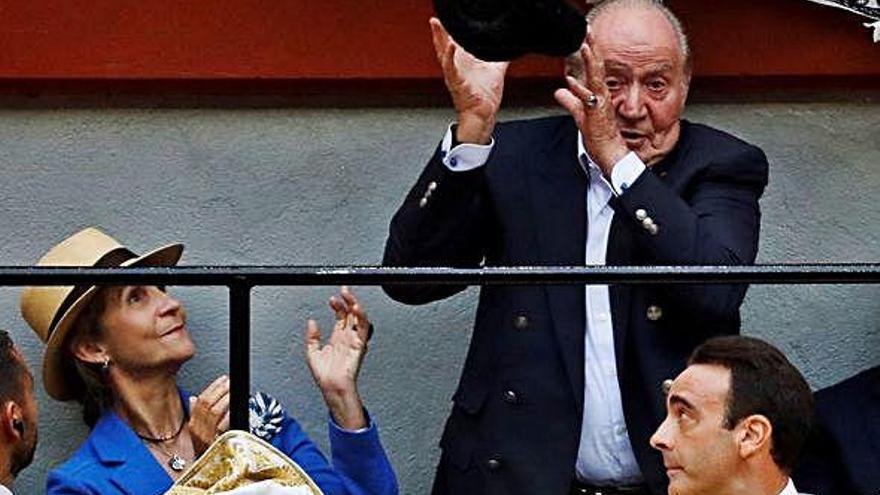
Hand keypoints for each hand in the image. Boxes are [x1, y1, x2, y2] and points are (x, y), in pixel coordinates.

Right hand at [187, 375, 229, 455]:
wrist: (205, 470)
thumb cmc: (205, 450)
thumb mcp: (196, 431)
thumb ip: (195, 414)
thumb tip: (194, 398)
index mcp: (193, 424)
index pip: (200, 401)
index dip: (212, 387)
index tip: (223, 379)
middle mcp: (197, 429)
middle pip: (207, 404)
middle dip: (220, 390)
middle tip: (230, 383)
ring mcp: (206, 436)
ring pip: (214, 412)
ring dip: (225, 399)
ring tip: (233, 392)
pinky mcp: (214, 442)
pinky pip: (221, 425)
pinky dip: (228, 415)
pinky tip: (234, 409)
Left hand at [304, 286, 368, 429]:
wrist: (331, 387)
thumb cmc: (324, 376)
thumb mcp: (312, 352)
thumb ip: (312, 336)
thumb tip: (312, 322)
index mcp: (337, 338)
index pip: (340, 316)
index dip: (338, 305)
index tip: (332, 299)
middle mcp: (347, 338)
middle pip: (350, 314)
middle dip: (348, 301)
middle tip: (344, 291)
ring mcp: (354, 340)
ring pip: (359, 318)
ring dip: (355, 306)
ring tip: (349, 297)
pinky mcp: (359, 345)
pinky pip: (363, 329)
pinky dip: (362, 317)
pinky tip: (357, 308)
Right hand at [430, 17, 508, 144]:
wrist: (484, 114)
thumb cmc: (485, 96)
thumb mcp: (495, 71)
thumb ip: (500, 59)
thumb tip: (509, 50)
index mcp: (463, 64)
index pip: (453, 43)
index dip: (449, 31)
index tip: (446, 18)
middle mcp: (456, 68)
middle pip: (443, 46)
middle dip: (438, 32)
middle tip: (435, 19)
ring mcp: (455, 75)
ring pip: (443, 54)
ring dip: (439, 39)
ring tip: (436, 25)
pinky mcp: (457, 84)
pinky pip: (451, 69)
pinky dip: (450, 57)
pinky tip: (450, 46)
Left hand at [554, 38, 628, 174]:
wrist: (611, 155)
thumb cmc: (600, 138)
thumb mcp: (580, 116)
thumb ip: (571, 102)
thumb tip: (559, 91)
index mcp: (597, 94)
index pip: (593, 68)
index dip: (589, 52)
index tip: (585, 36)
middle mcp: (600, 96)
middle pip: (596, 67)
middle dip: (591, 47)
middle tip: (587, 29)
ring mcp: (600, 104)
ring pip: (596, 77)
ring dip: (590, 60)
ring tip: (584, 44)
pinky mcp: (598, 114)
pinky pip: (590, 96)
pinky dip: (582, 85)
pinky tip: (572, 78)